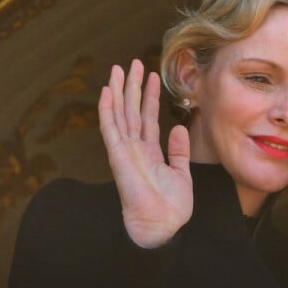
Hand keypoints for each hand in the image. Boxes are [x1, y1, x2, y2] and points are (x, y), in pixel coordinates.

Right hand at [98, 59, 192, 247]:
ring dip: (119, 91)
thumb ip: (179, 150)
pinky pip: (110, 129)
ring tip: (119, 68)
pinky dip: (108, 109)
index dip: (149, 96)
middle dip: (132, 86)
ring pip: (120, 114)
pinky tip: (107, 91)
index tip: (151, 76)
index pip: (148, 117)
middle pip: (132, 110)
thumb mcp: (181, 173)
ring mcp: (124, 151)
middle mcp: (134, 148)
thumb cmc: (171, 206)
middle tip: (133, 63)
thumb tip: (179, 128)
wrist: (162, 225)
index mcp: (149, 152)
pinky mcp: (118, 156)